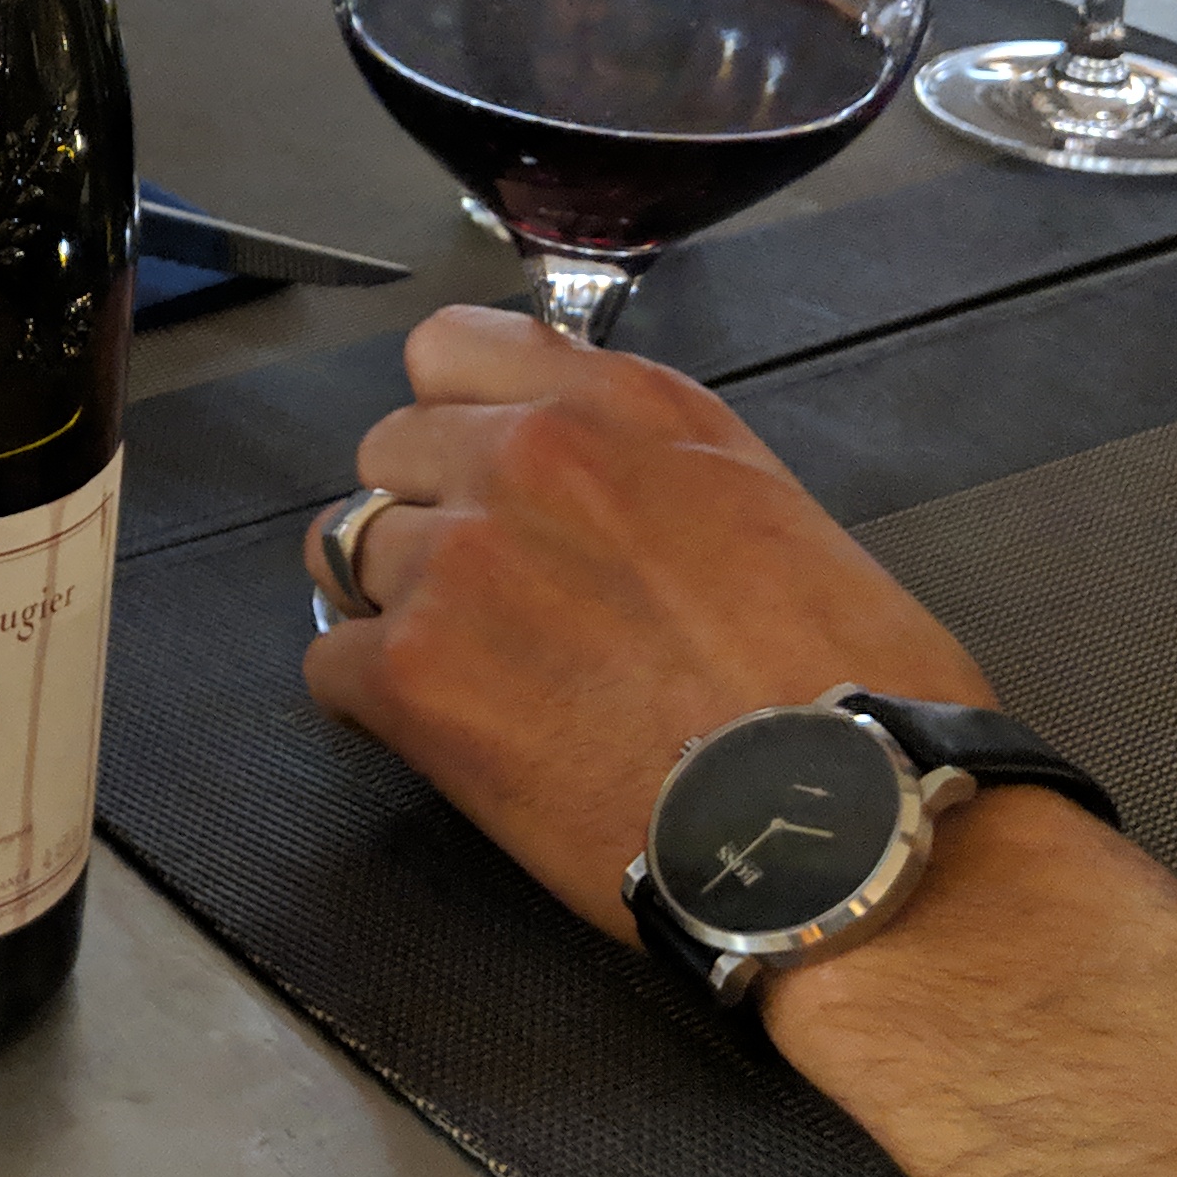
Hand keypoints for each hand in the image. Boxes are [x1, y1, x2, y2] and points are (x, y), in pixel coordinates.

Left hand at [301, 307, 993, 938]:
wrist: (843, 828)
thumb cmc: (845, 692)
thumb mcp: (765, 507)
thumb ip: (645, 462)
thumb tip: (581, 476)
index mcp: (622, 408)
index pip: (451, 348)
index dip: (452, 414)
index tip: (473, 465)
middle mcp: (527, 458)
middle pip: (388, 454)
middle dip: (423, 516)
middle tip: (488, 596)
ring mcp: (459, 560)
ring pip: (347, 554)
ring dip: (394, 606)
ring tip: (477, 673)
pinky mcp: (414, 673)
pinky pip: (332, 664)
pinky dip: (375, 703)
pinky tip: (452, 735)